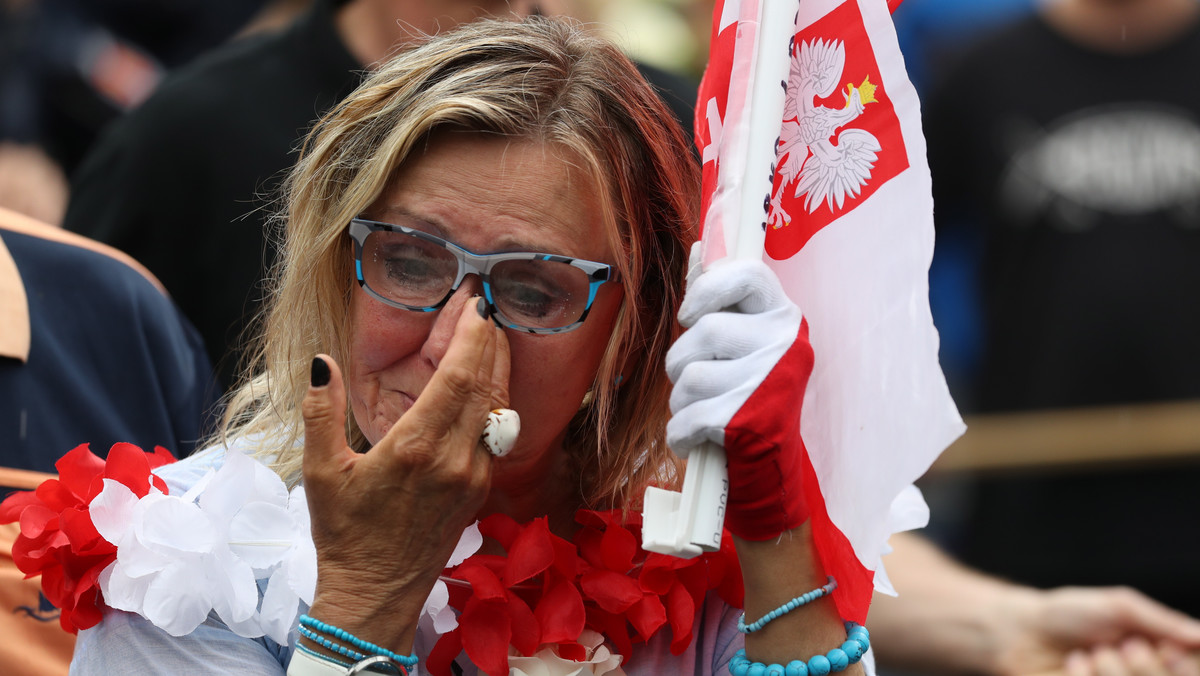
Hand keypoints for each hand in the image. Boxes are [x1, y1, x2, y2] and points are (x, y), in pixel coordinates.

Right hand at [300, 299, 508, 649]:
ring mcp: (473, 475)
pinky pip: (496, 433)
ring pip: (497, 409)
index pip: (457, 379)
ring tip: (491, 335)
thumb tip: (322, 362)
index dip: (472, 338)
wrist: (377, 593)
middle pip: (486, 386)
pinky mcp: (481, 489)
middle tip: (486, 308)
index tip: (476, 306)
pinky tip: (486, 383)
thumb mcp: (320, 472)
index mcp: (415, 448)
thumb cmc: (344, 533)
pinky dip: (494, 400)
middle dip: (490, 342)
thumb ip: (321, 412)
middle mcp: (454, 459)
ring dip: (497, 368)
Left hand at [664, 256, 812, 539]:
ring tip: (699, 410)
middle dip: (682, 360)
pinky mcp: (748, 421)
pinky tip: (693, 437)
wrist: (773, 465)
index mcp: (783, 317)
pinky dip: (680, 433)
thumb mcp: (747, 339)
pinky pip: (687, 417)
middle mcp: (784, 345)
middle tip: (693, 378)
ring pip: (689, 377)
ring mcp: (768, 383)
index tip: (693, 314)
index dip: (708, 290)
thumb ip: (722, 299)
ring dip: (680, 400)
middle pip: (704, 333)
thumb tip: (698, 249)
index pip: (747, 274)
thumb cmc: (751, 392)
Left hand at [997, 586, 1199, 675]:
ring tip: (1090, 653)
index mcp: (1160, 656)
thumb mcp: (1119, 607)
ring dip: (1110, 672)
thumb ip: (1161, 622)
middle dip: (1143, 667)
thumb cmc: (1071, 614)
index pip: (1192, 670)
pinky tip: (1073, 664)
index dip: (1184, 667)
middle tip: (1117, 646)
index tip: (1164, 650)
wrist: (1021, 630)